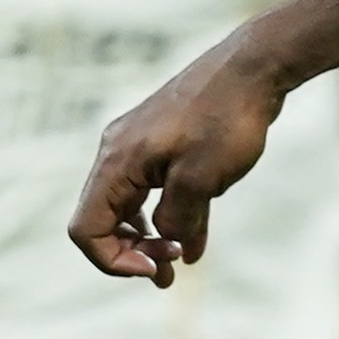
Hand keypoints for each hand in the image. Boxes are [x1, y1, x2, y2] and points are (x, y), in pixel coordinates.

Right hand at [74, 39, 290, 282]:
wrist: (252, 68)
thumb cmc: (226, 118)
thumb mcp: (201, 180)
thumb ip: (177, 219)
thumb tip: (171, 243)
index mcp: (118, 162)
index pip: (86, 229)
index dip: (113, 260)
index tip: (156, 268)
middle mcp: (118, 153)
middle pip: (102, 220)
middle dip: (132, 253)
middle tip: (172, 271)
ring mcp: (138, 147)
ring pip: (127, 207)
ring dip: (148, 239)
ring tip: (179, 261)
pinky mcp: (161, 144)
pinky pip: (152, 191)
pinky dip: (166, 217)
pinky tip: (191, 239)